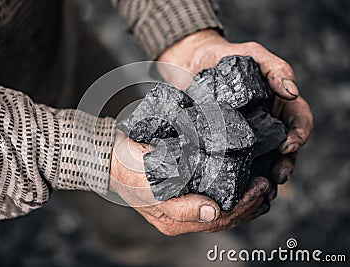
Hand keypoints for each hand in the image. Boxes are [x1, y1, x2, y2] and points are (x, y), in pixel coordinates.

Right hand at [109, 130, 271, 235]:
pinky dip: (231, 192)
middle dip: (250, 204)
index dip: (244, 205)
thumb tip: (213, 213)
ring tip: (264, 188)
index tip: (261, 187)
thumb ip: (180, 206)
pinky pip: (213, 197)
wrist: (113, 157)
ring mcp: (183, 204)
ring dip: (245, 201)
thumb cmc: (129, 171)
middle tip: (268, 186)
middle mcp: (182, 216)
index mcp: (175, 220)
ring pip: (222, 210)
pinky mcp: (183, 190)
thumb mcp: (150, 189)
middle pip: (224, 217)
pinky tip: (243, 184)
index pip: (219, 219)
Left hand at [158, 29, 312, 188]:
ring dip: (264, 179)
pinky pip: (232, 164)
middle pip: (284, 151)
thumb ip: (274, 69)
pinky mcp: (222, 146)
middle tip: (277, 177)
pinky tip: (230, 186)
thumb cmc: (226, 57)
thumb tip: (292, 93)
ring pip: (261, 163)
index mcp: (279, 106)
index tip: (287, 145)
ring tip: (258, 189)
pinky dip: (235, 177)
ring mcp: (244, 138)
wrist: (191, 64)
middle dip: (284, 166)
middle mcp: (265, 126)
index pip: (299, 123)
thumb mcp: (252, 55)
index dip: (299, 136)